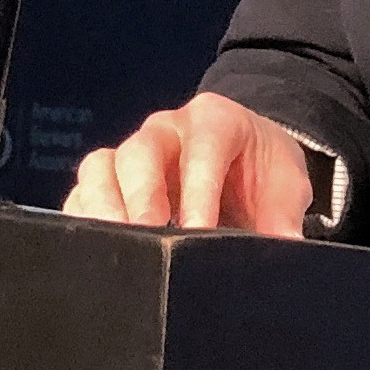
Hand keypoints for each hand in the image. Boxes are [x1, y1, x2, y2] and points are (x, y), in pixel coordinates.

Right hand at [61, 92, 314, 236]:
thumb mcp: (286, 185)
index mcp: (214, 119)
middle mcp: (166, 128)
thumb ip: (285, 216)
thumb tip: (285, 249)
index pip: (202, 149)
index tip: (199, 232)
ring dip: (104, 208)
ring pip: (102, 167)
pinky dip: (84, 218)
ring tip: (117, 249)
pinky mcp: (109, 178)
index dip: (198, 191)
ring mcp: (132, 150)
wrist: (244, 158)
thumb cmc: (261, 170)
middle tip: (149, 239)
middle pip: (140, 153)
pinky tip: (95, 249)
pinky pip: (83, 191)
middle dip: (142, 199)